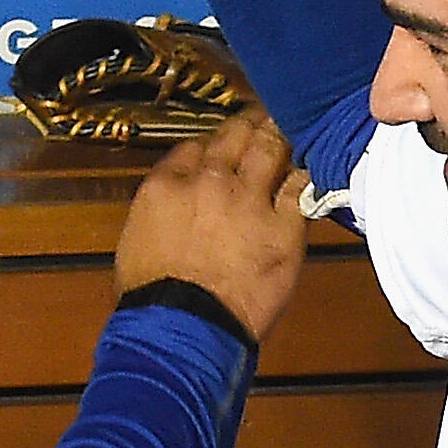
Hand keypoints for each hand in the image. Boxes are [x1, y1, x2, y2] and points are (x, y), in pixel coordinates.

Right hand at [115, 109, 308, 343]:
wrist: (182, 328)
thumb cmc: (152, 297)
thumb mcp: (137, 238)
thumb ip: (162, 209)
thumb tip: (178, 203)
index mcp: (167, 184)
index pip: (195, 146)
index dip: (212, 144)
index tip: (222, 147)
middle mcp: (209, 181)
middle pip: (234, 135)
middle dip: (249, 125)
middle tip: (261, 120)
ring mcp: (249, 200)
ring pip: (270, 148)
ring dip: (278, 135)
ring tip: (287, 129)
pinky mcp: (284, 226)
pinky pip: (301, 187)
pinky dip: (305, 176)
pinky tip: (310, 171)